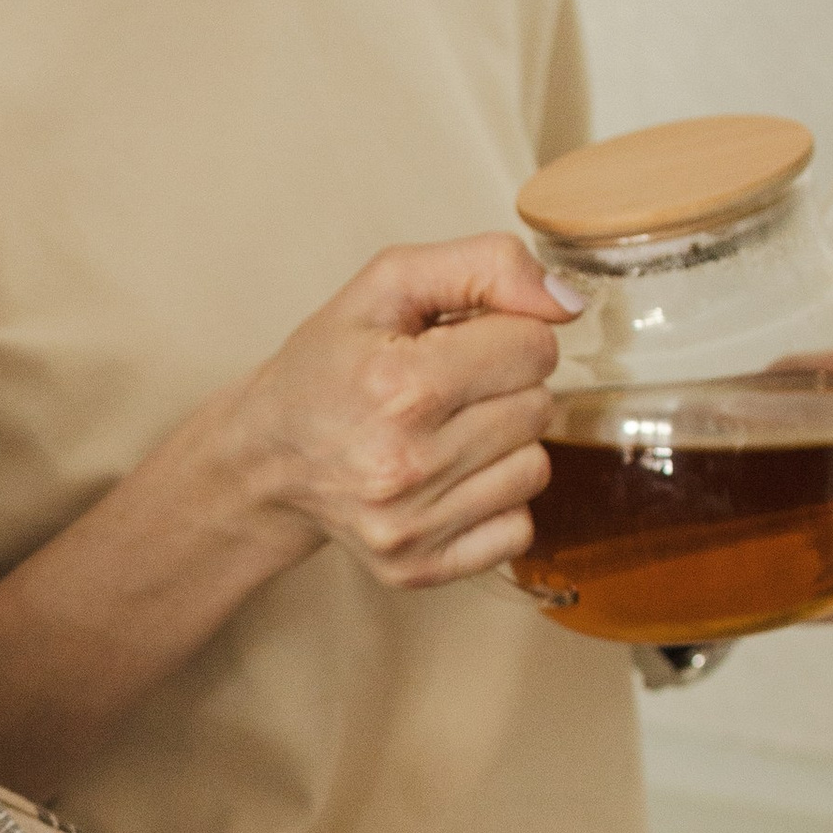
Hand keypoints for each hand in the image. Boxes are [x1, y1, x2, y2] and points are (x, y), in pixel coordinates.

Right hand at [211, 235, 572, 592]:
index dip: (505, 334)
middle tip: (446, 390)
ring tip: (446, 434)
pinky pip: (518, 528)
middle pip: (540, 406)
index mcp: (399, 384)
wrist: (265, 458)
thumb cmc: (328, 367)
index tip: (459, 345)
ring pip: (536, 467)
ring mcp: (411, 524)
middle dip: (503, 387)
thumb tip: (567, 303)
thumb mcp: (388, 285)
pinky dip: (494, 501)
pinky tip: (448, 481)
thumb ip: (484, 265)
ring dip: (503, 444)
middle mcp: (405, 462)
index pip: (534, 346)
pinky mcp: (417, 567)